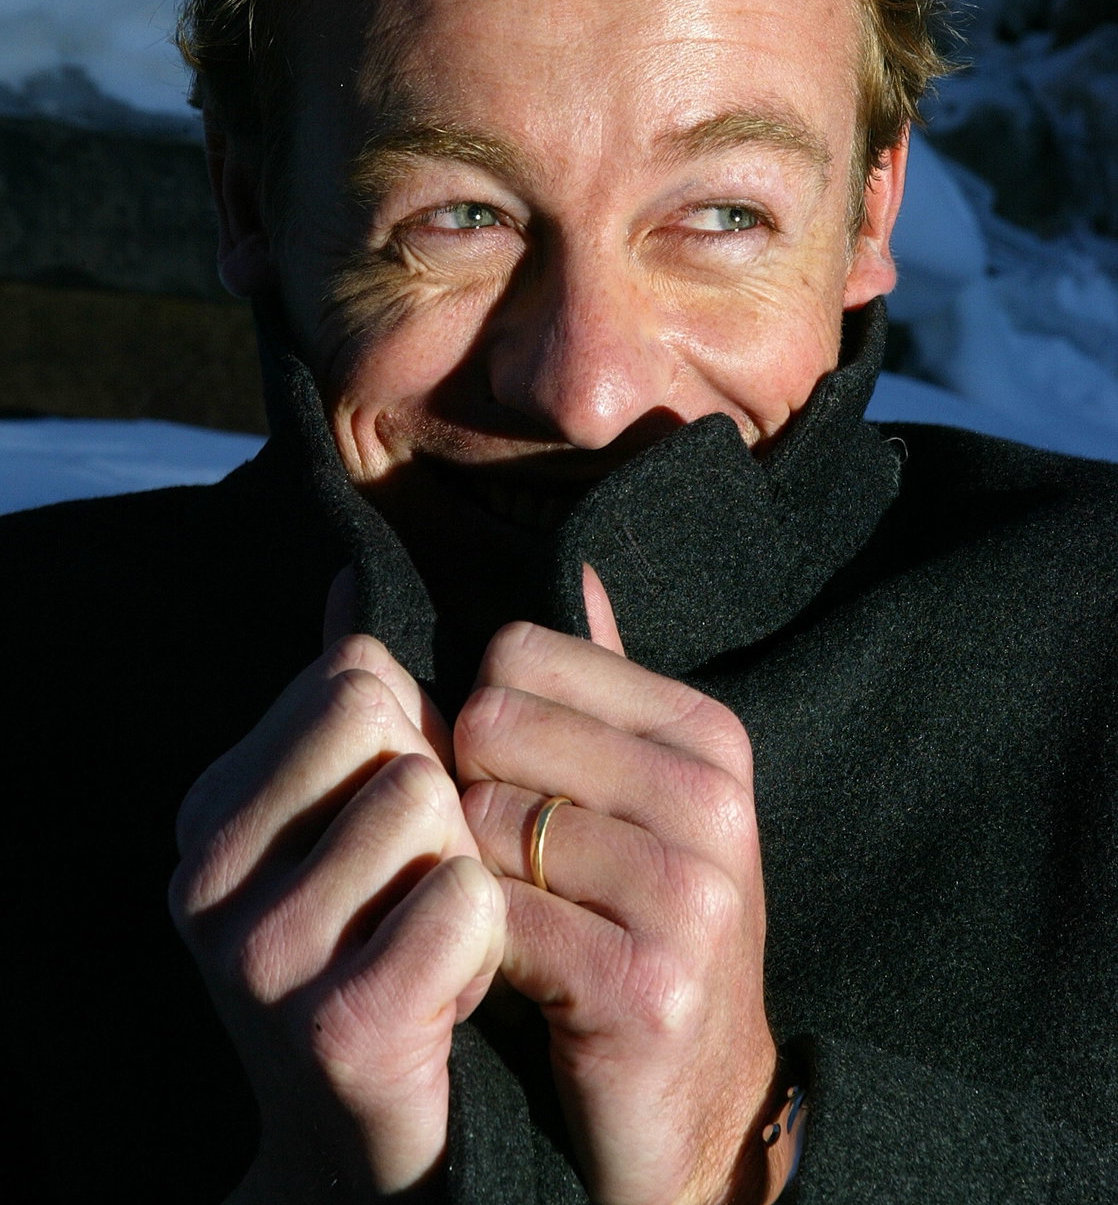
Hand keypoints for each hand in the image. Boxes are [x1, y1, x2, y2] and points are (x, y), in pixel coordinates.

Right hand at [169, 574, 505, 1200]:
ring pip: (434, 809)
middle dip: (442, 799)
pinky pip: (465, 904)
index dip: (415, 735)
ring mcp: (259, 957)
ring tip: (437, 941)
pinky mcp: (337, 1029)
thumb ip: (353, 705)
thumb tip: (352, 579)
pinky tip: (452, 993)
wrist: (378, 1153)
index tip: (402, 823)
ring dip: (469, 874)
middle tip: (425, 885)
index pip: (352, 675)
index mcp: (211, 809)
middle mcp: (207, 876)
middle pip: (392, 727)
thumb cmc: (385, 956)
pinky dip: (485, 942)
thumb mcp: (353, 824)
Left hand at [454, 567, 786, 1204]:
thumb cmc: (645, 930)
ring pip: (482, 820)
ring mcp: (688, 892)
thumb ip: (601, 685)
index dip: (479, 718)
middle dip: (465, 792)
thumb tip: (573, 564)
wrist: (698, 1110)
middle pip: (491, 722)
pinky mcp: (645, 982)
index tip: (501, 782)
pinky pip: (488, 916)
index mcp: (706, 733)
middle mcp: (711, 799)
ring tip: (500, 913)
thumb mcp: (643, 797)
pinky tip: (497, 969)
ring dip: (463, 874)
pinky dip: (467, 942)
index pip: (518, 652)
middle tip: (492, 858)